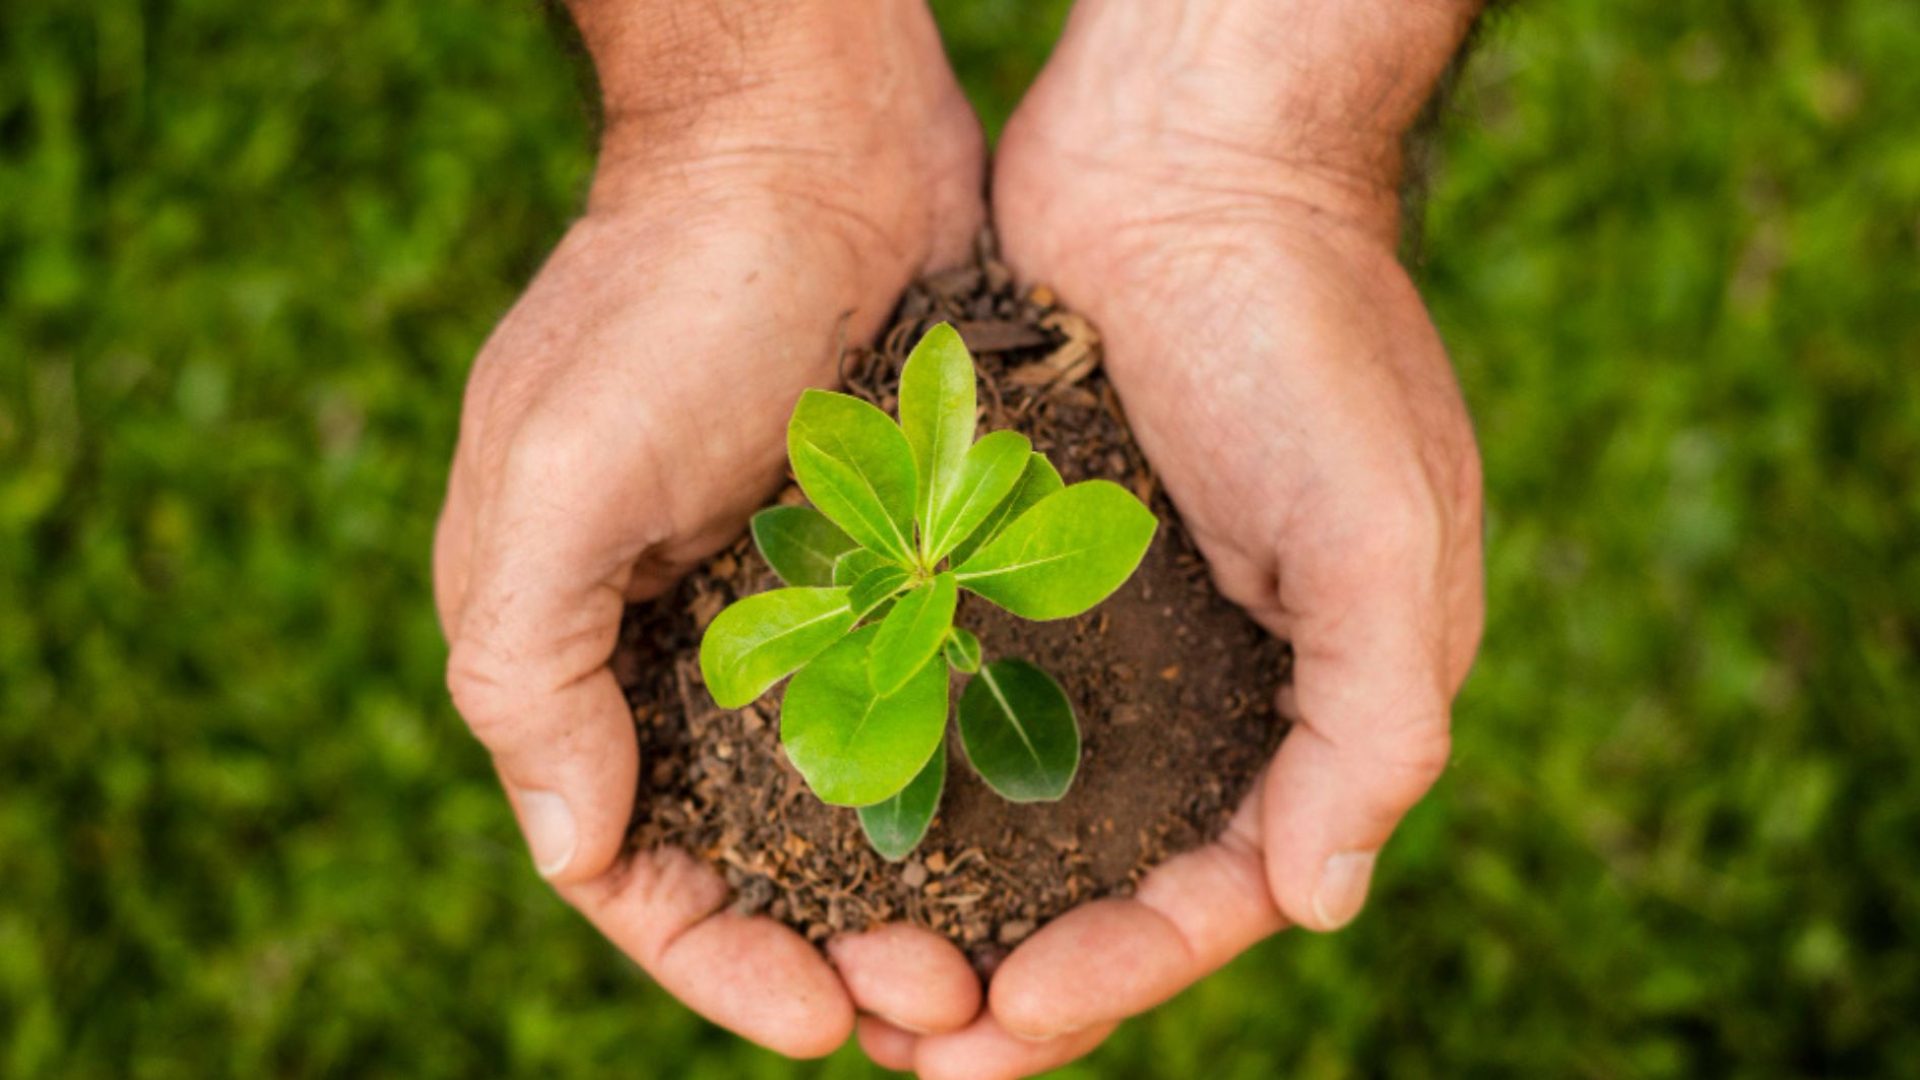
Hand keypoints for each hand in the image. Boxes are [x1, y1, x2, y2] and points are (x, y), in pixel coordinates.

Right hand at [433, 0, 988, 1054]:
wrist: (807, 143)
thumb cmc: (663, 299)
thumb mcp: (551, 480)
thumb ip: (528, 669)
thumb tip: (573, 851)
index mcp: (586, 650)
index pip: (638, 863)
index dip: (719, 958)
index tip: (822, 1020)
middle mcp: (695, 649)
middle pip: (760, 859)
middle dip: (837, 949)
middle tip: (942, 1007)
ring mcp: (808, 609)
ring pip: (863, 804)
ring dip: (922, 893)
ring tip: (1003, 964)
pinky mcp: (905, 560)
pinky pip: (937, 706)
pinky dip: (974, 784)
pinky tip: (1046, 839)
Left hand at [865, 1, 1485, 1072]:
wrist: (1188, 161)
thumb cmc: (1305, 336)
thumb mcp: (1386, 534)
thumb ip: (1376, 722)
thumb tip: (1318, 904)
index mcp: (1316, 701)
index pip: (1225, 892)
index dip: (1123, 973)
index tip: (1006, 1019)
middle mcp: (1213, 687)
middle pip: (1113, 883)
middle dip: (1022, 977)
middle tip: (910, 1047)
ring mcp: (1109, 631)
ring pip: (1025, 816)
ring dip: (951, 903)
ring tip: (851, 976)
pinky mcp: (1015, 570)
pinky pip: (961, 703)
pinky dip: (910, 778)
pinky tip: (827, 829)